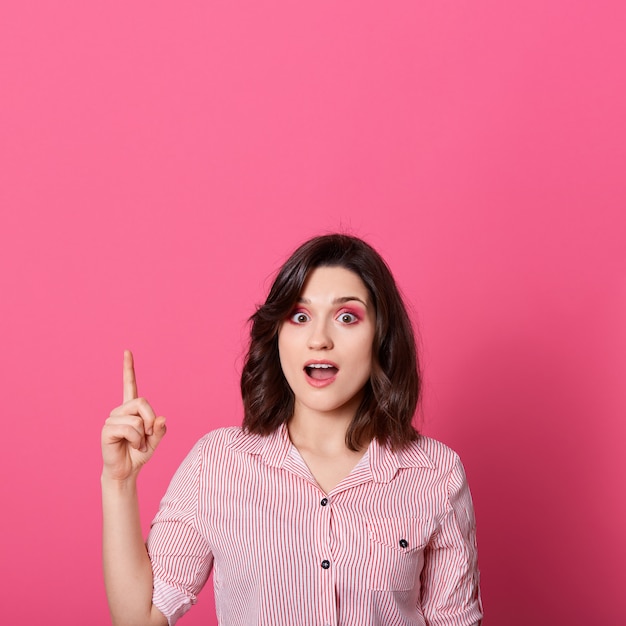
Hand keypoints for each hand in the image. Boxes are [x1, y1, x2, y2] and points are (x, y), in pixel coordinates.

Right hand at [101, 350, 166, 481]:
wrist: (126, 471)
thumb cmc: (138, 454)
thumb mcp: (155, 440)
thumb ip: (160, 429)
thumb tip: (161, 418)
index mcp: (131, 409)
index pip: (130, 385)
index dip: (128, 368)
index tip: (127, 351)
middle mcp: (120, 410)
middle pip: (142, 402)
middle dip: (151, 420)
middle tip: (148, 436)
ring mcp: (112, 419)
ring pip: (138, 419)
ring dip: (143, 435)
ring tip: (137, 444)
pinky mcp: (107, 430)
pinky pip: (130, 429)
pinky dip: (136, 440)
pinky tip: (131, 447)